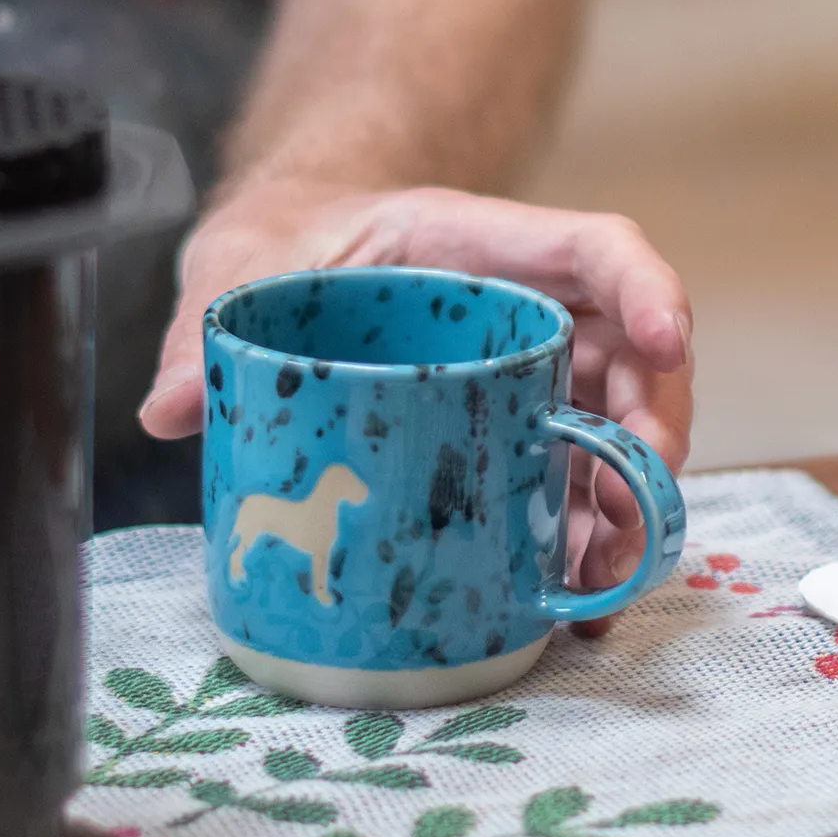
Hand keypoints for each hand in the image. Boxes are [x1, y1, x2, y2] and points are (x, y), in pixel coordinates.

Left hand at [142, 181, 692, 633]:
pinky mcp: (509, 423)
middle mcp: (523, 303)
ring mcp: (525, 365)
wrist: (285, 248)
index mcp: (474, 242)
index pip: (594, 247)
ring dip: (626, 499)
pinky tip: (573, 595)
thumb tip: (168, 407)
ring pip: (613, 424)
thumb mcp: (239, 266)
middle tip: (642, 501)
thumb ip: (203, 328)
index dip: (646, 287)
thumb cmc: (282, 241)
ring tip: (604, 578)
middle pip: (630, 352)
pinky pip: (568, 474)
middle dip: (652, 425)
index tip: (670, 339)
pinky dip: (582, 533)